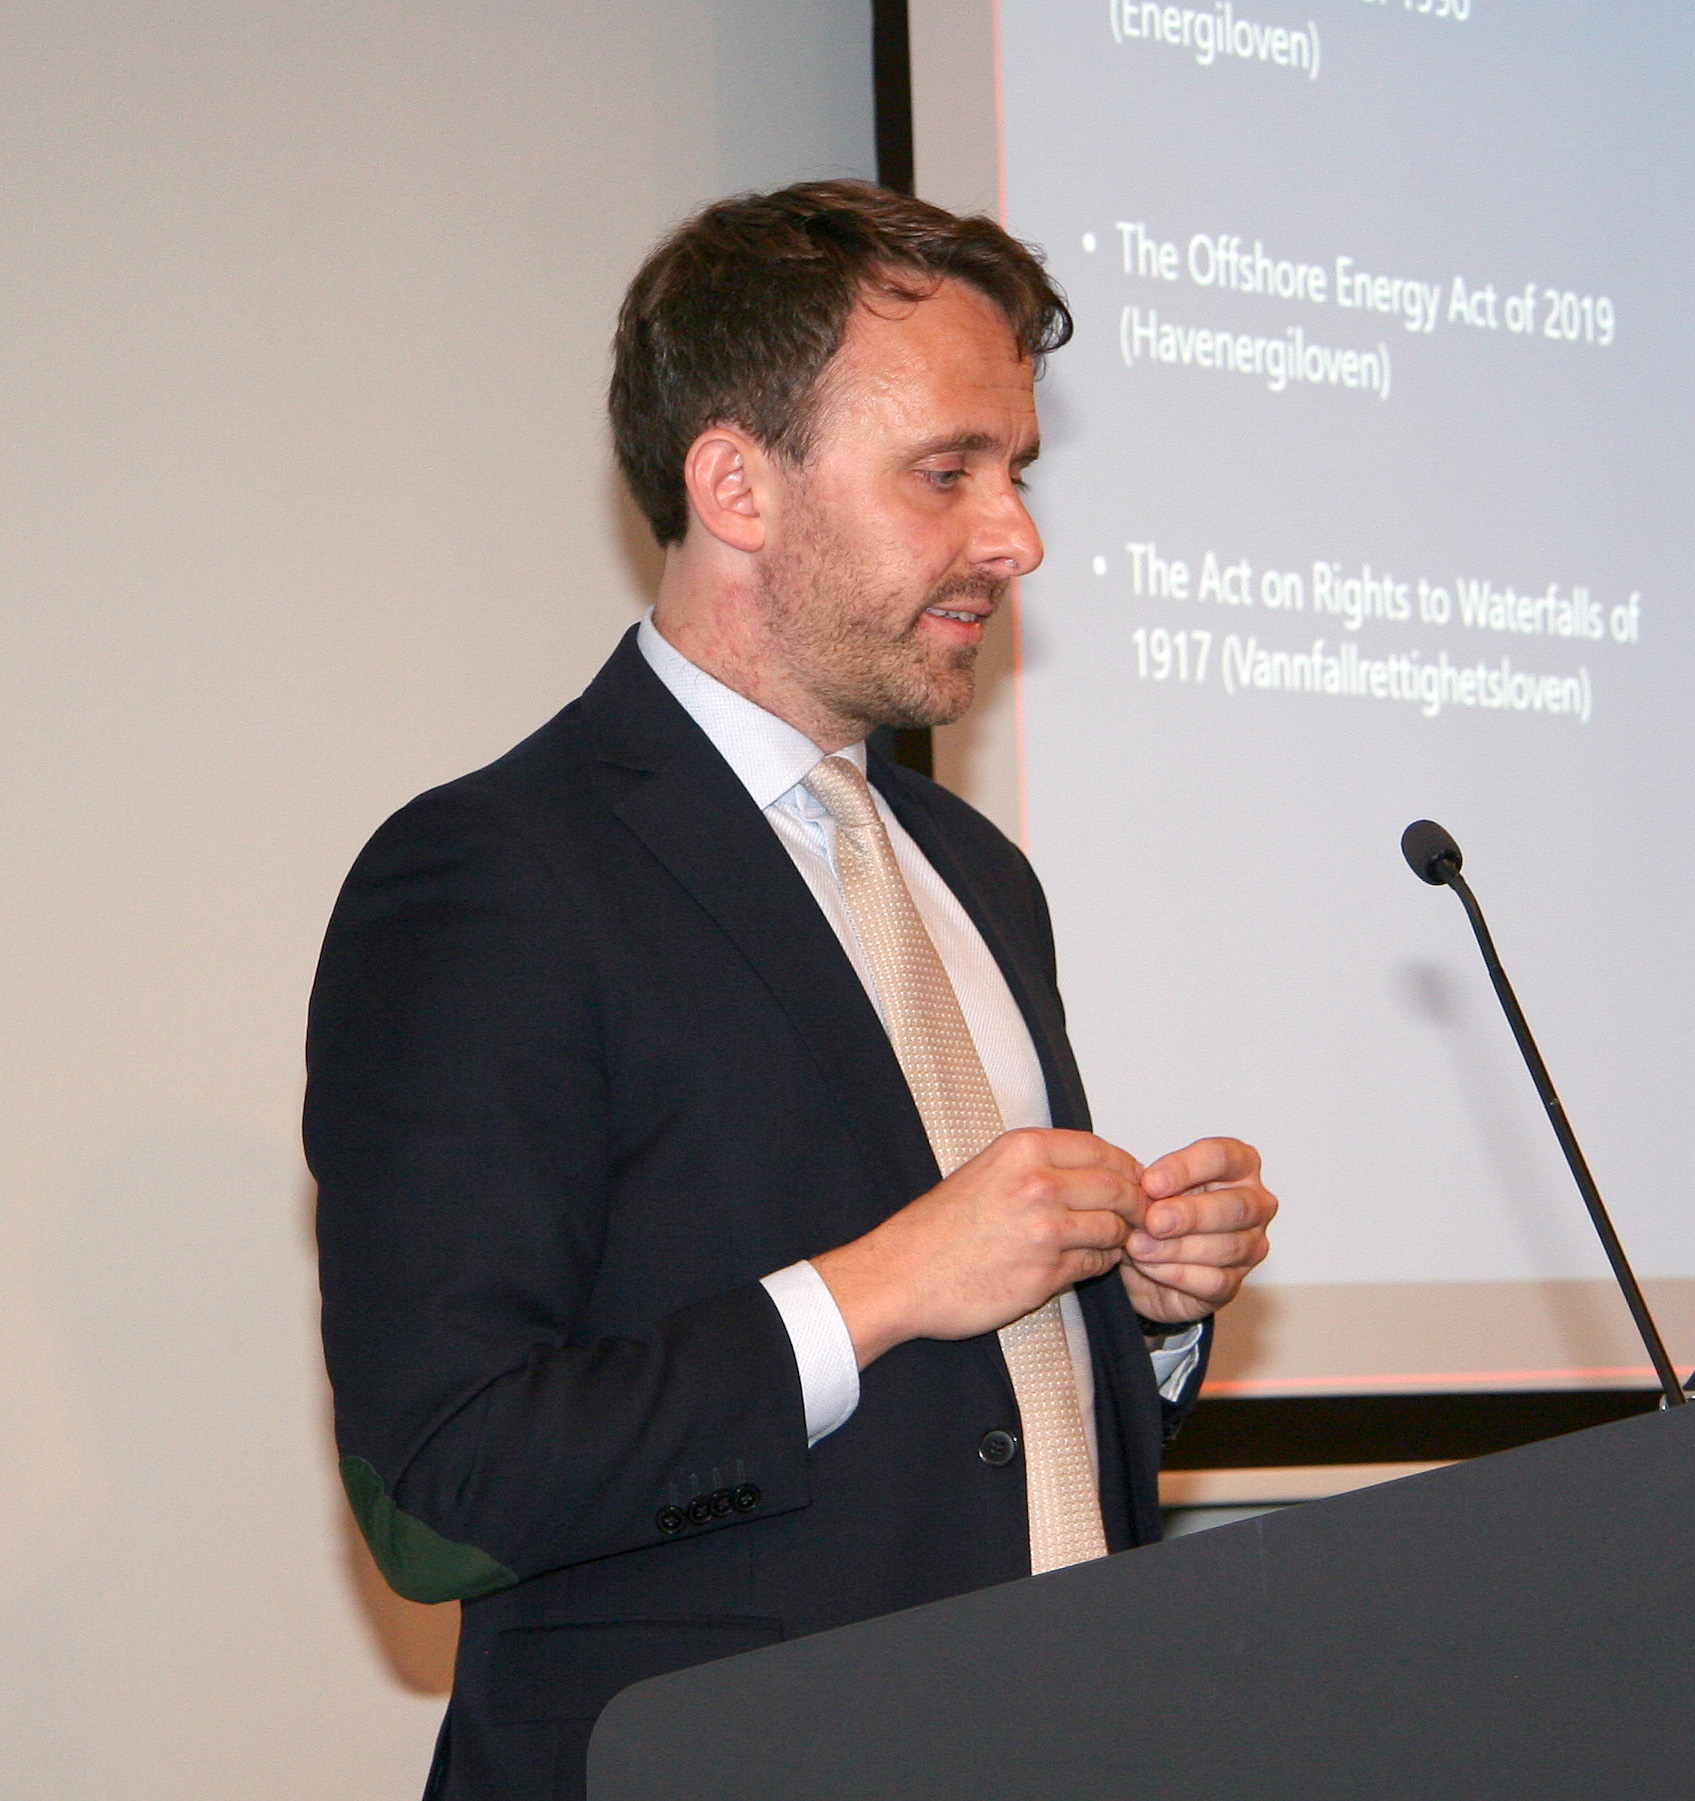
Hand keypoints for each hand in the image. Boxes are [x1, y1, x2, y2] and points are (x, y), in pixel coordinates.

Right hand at [812, 1128, 1142, 1368]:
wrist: (901, 1275)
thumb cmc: (937, 1228)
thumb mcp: (986, 1169)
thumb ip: (1038, 1164)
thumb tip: (1092, 1168)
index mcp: (1024, 1150)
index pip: (1104, 1151)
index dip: (1128, 1169)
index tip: (1135, 1181)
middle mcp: (1039, 1184)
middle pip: (1120, 1188)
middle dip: (1136, 1204)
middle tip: (1138, 1215)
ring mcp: (1045, 1230)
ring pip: (1114, 1229)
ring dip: (1120, 1238)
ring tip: (1110, 1242)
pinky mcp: (1046, 1274)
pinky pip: (1095, 1265)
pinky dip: (1099, 1265)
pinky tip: (1087, 1262)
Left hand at [1119, 1137, 1275, 1327]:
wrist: (1146, 1260)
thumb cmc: (1159, 1210)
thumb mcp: (1151, 1188)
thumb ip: (1152, 1186)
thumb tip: (1144, 1192)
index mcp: (1239, 1164)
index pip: (1222, 1157)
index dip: (1185, 1169)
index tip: (1150, 1183)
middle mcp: (1255, 1203)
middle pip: (1234, 1206)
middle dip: (1190, 1214)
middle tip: (1153, 1221)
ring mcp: (1252, 1245)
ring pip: (1227, 1247)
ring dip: (1177, 1248)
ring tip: (1139, 1247)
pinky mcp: (1236, 1283)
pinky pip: (1215, 1280)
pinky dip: (1177, 1274)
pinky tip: (1150, 1266)